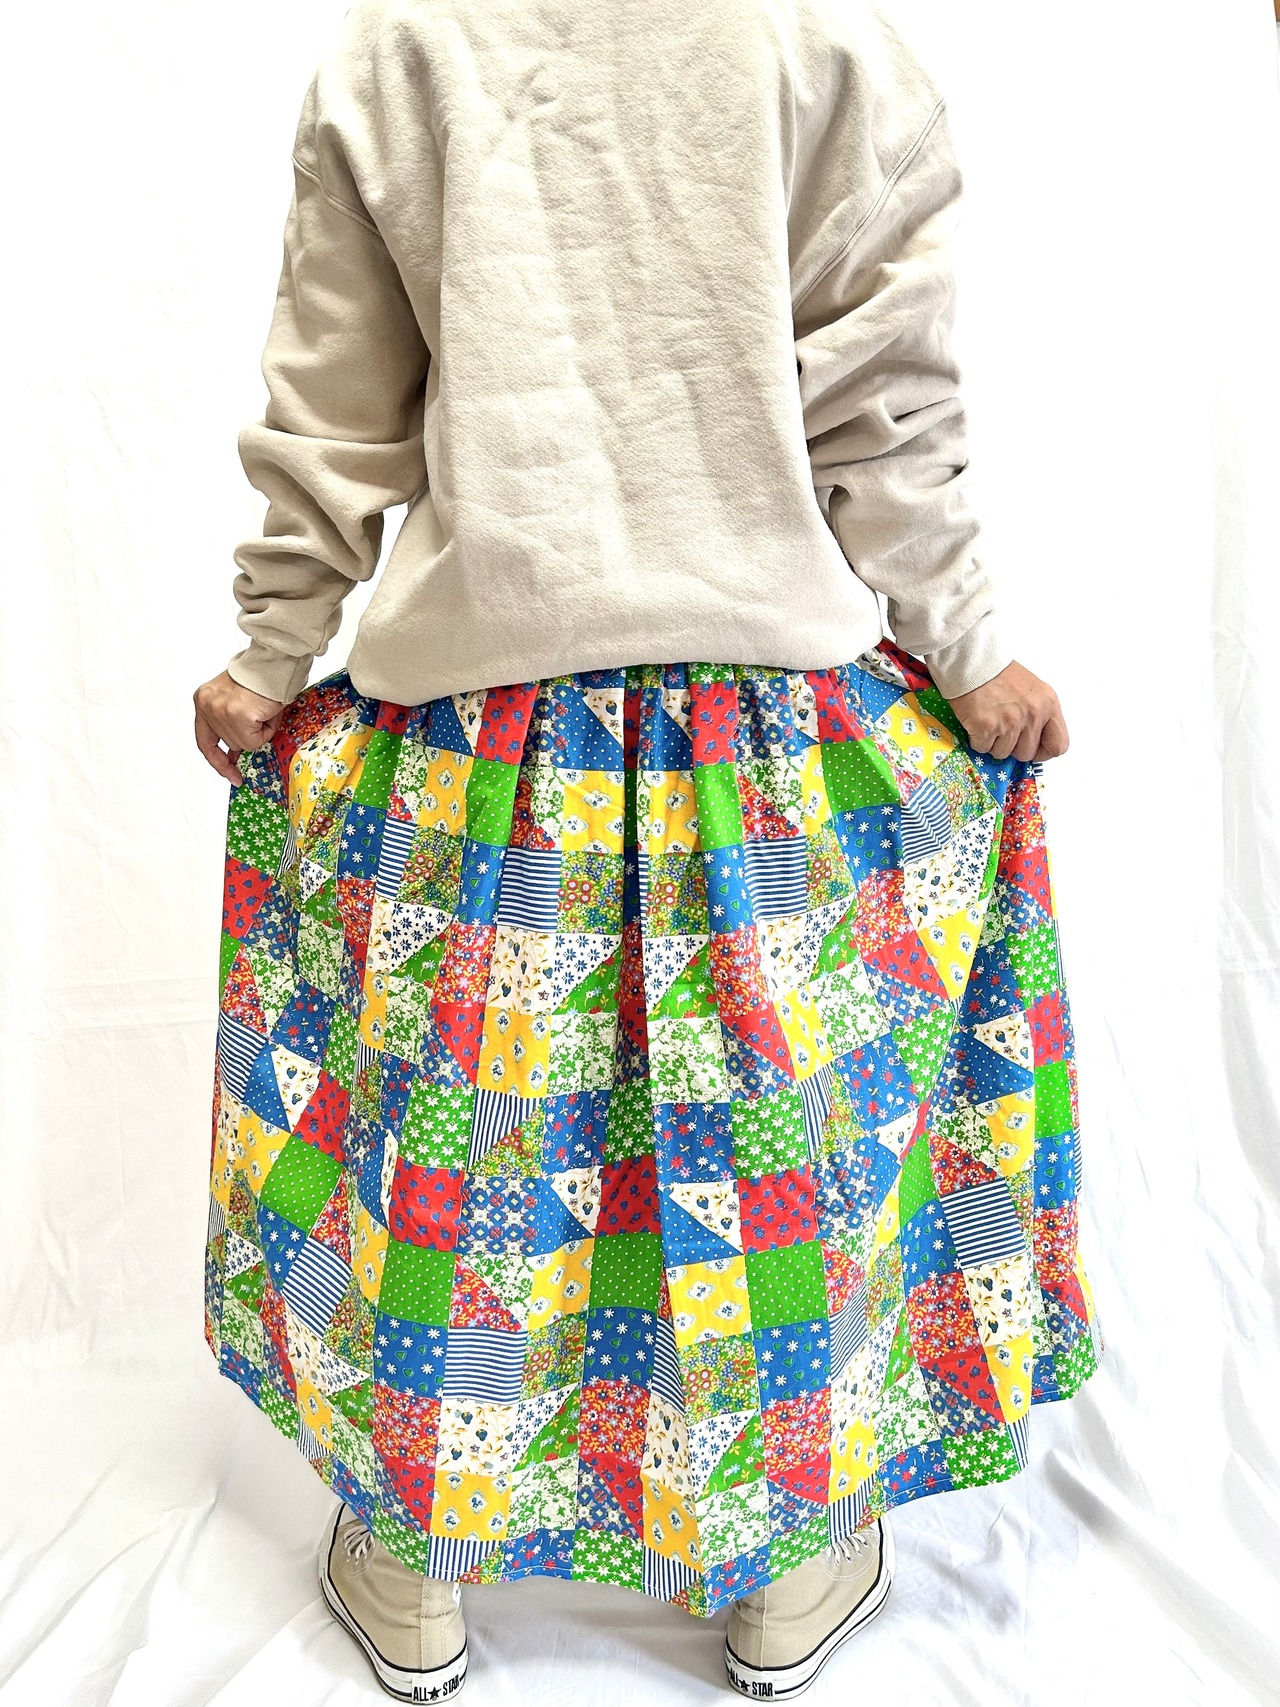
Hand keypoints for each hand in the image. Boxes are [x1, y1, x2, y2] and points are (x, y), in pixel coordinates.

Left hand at [194, 670, 285, 784]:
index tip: (230, 773)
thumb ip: (230, 725)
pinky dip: (267, 729)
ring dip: (260, 730)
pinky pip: (256, 740)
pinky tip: (267, 711)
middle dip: (248, 735)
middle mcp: (207, 706)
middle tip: (261, 717)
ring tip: (264, 709)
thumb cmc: (259, 678)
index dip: (217, 760)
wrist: (272, 664)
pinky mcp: (238, 717)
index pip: (204, 741)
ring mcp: (221, 713)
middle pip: (230, 743)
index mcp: (203, 700)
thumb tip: (236, 755)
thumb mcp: (234, 700)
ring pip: (244, 744)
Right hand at [946, 660, 1067, 762]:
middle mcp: (1033, 714)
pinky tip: (977, 721)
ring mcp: (1010, 722)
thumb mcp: (1031, 690)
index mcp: (1048, 704)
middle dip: (1013, 747)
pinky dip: (977, 739)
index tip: (1032, 748)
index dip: (1043, 751)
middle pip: (1027, 753)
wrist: (972, 662)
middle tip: (1003, 730)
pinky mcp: (986, 727)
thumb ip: (1038, 714)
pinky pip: (983, 747)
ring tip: (989, 721)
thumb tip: (1032, 740)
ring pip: (1003, 753)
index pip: (1058, 744)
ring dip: (993, 742)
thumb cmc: (998, 673)